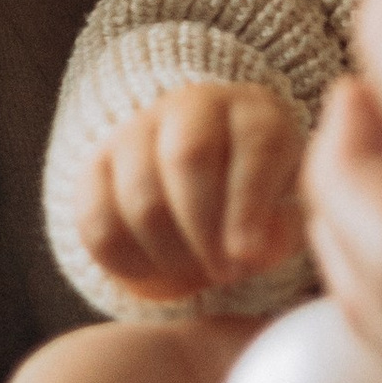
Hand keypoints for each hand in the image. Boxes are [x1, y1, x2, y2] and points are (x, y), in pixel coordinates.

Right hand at [80, 82, 307, 300]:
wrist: (201, 190)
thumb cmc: (257, 204)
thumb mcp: (286, 212)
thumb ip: (282, 232)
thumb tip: (252, 252)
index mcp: (254, 112)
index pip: (255, 143)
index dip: (249, 204)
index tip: (247, 257)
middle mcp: (194, 107)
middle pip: (188, 158)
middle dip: (205, 230)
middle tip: (222, 273)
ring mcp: (137, 131)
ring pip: (141, 196)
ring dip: (170, 253)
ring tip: (196, 275)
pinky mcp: (95, 167)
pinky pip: (97, 222)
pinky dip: (126, 261)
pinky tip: (157, 271)